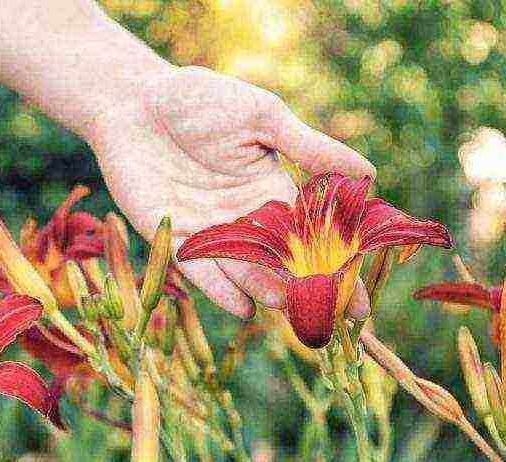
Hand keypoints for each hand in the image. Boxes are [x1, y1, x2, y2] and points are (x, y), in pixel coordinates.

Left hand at [91, 66, 374, 317]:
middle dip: (303, 290)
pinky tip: (241, 305)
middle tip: (326, 317)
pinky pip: (200, 268)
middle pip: (280, 263)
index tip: (360, 303)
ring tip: (286, 305)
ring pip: (243, 269)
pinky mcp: (175, 237)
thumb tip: (369, 172)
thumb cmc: (201, 99)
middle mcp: (246, 219)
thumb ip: (308, 147)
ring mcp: (211, 231)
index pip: (313, 237)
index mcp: (273, 191)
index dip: (337, 269)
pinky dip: (218, 287)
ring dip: (264, 289)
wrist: (136, 100)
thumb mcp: (262, 116)